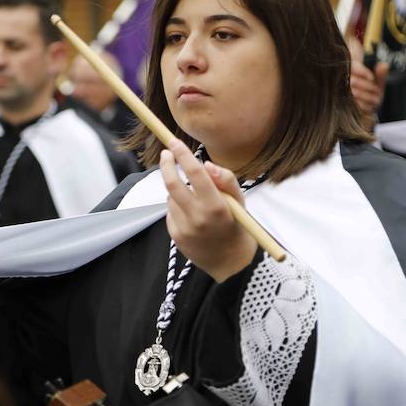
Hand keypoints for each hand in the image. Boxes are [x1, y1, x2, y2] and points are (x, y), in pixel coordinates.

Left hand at [159, 139, 257, 282]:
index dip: (183, 155)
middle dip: (166, 165)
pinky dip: (178, 206)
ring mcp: (184, 228)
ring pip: (171, 197)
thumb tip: (206, 164)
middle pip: (172, 184)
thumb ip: (225, 180)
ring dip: (178, 190)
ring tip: (194, 199)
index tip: (173, 142)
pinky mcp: (175, 236)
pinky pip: (170, 212)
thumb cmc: (237, 225)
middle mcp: (198, 218)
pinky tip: (191, 215)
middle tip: (166, 154)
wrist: (230, 262)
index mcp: (216, 206)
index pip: (196, 174)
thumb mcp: (239, 201)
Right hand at [347, 35, 387, 131]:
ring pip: (356, 92)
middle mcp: (338, 83)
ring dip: (368, 98)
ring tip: (374, 103)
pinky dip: (364, 108)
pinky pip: (354, 104)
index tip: (372, 78)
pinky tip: (368, 111)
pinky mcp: (339, 108)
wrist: (355, 124)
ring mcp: (337, 96)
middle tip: (377, 96)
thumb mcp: (376, 87)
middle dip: (370, 88)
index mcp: (346, 74)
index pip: (351, 66)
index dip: (363, 71)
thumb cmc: (365, 101)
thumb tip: (383, 65)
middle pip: (356, 81)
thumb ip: (380, 76)